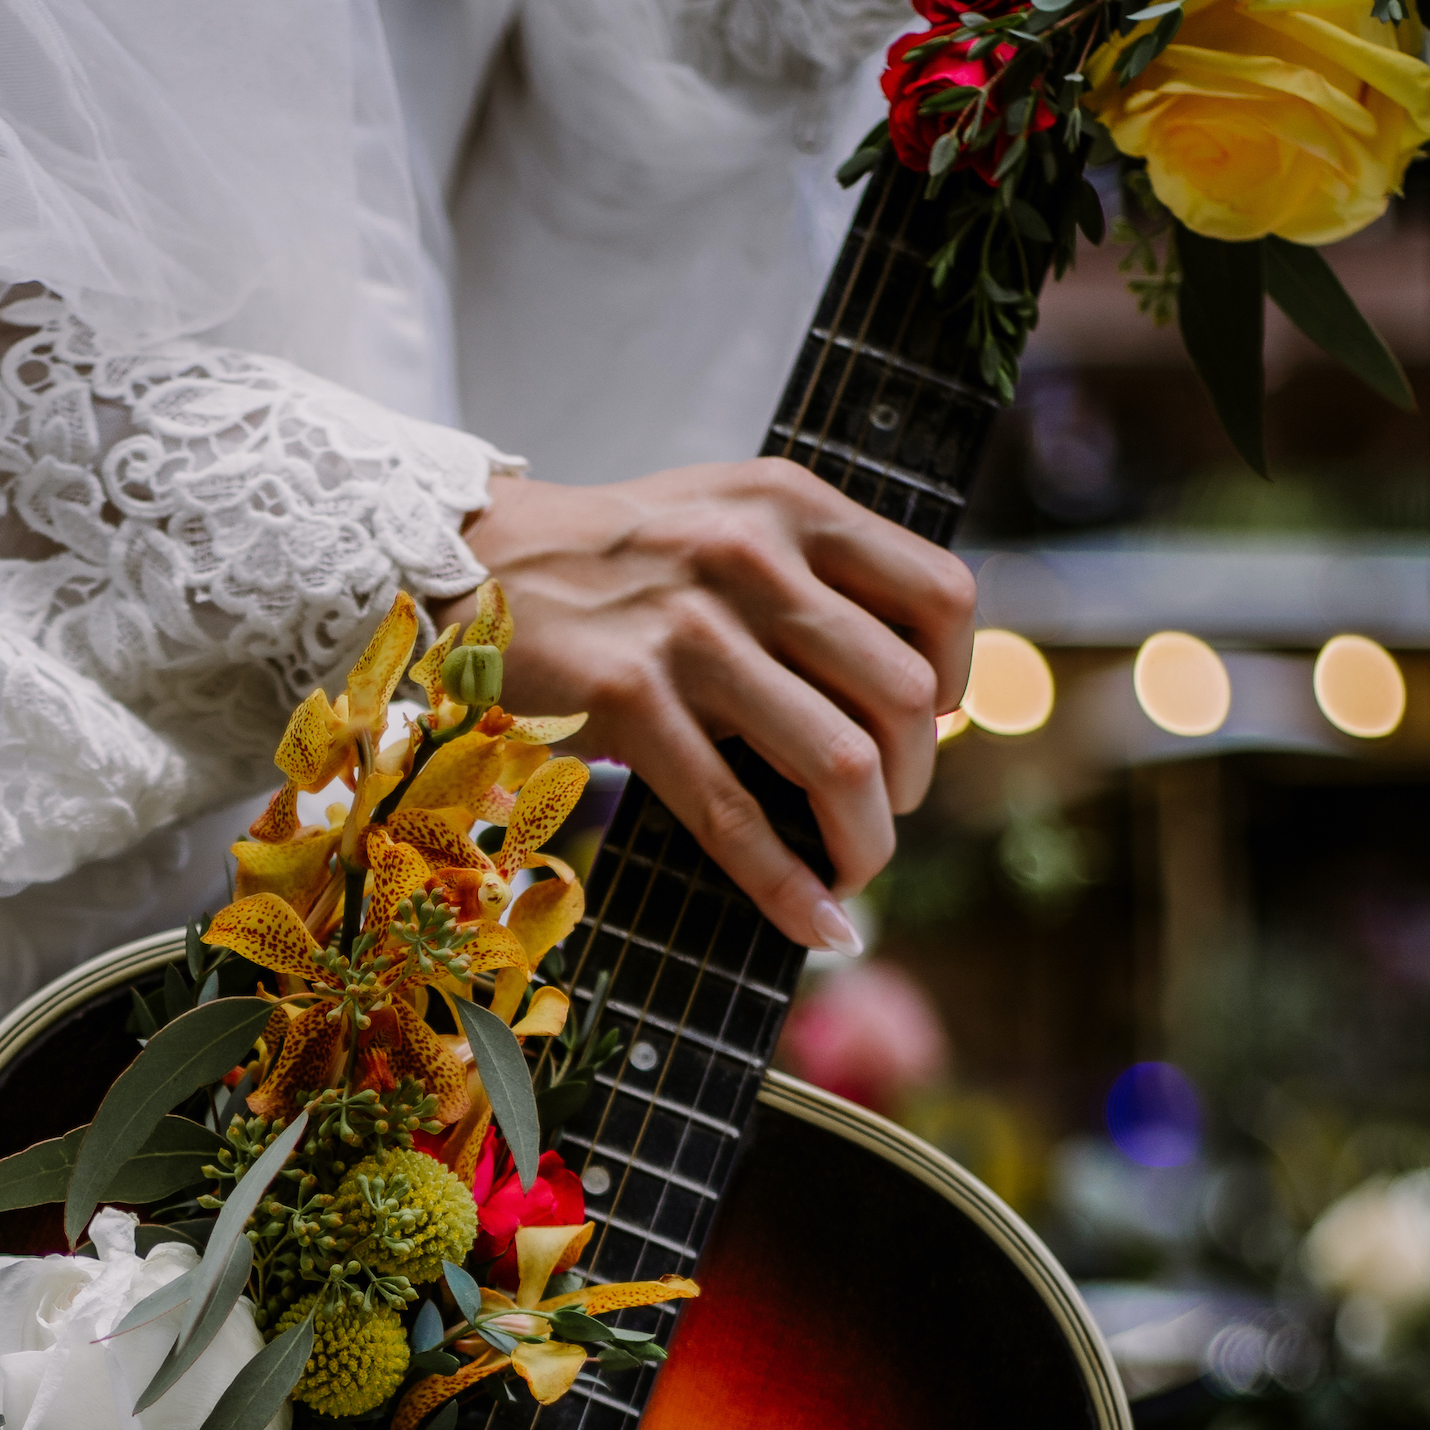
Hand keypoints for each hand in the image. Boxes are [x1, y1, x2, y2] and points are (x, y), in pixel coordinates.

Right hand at [460, 461, 973, 950]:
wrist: (474, 556)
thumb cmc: (613, 558)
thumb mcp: (728, 520)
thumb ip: (812, 577)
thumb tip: (908, 698)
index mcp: (792, 506)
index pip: (942, 596)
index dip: (956, 681)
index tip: (928, 725)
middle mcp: (753, 557)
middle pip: (902, 694)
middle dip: (912, 779)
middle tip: (879, 811)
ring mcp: (689, 629)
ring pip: (839, 762)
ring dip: (865, 842)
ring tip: (851, 868)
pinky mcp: (627, 697)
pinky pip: (733, 816)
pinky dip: (789, 888)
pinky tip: (817, 923)